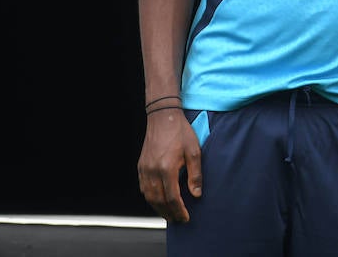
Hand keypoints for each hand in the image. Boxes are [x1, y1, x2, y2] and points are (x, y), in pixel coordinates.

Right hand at [137, 108, 202, 222]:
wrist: (162, 117)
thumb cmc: (181, 132)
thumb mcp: (194, 151)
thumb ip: (195, 175)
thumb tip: (196, 194)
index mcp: (167, 169)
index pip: (172, 198)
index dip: (179, 210)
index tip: (186, 218)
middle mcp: (153, 172)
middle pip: (159, 201)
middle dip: (169, 213)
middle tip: (178, 220)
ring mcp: (144, 170)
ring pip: (149, 197)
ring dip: (158, 208)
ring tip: (169, 214)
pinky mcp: (141, 167)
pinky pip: (144, 188)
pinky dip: (151, 198)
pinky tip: (158, 201)